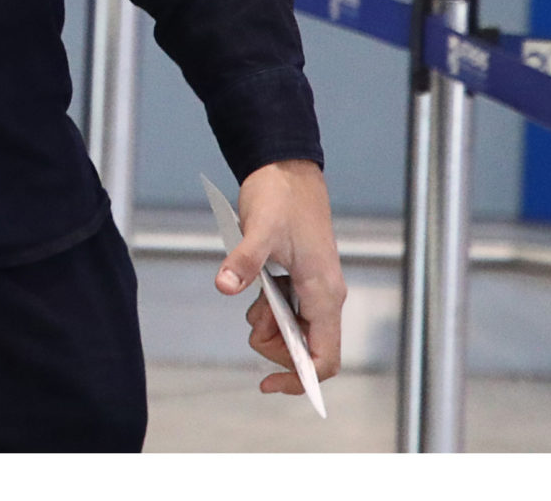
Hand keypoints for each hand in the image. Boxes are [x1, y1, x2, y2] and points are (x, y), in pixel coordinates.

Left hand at [218, 158, 343, 396]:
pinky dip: (268, 309)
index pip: (324, 358)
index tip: (267, 383)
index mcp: (324, 293)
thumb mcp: (259, 230)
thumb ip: (244, 261)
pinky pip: (286, 312)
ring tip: (254, 295)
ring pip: (294, 332)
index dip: (298, 377)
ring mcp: (315, 289)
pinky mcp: (302, 280)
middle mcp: (325, 297)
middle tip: (254, 315)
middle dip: (274, 344)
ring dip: (268, 325)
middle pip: (305, 350)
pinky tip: (257, 285)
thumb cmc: (282, 197)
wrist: (286, 169)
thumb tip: (224, 286)